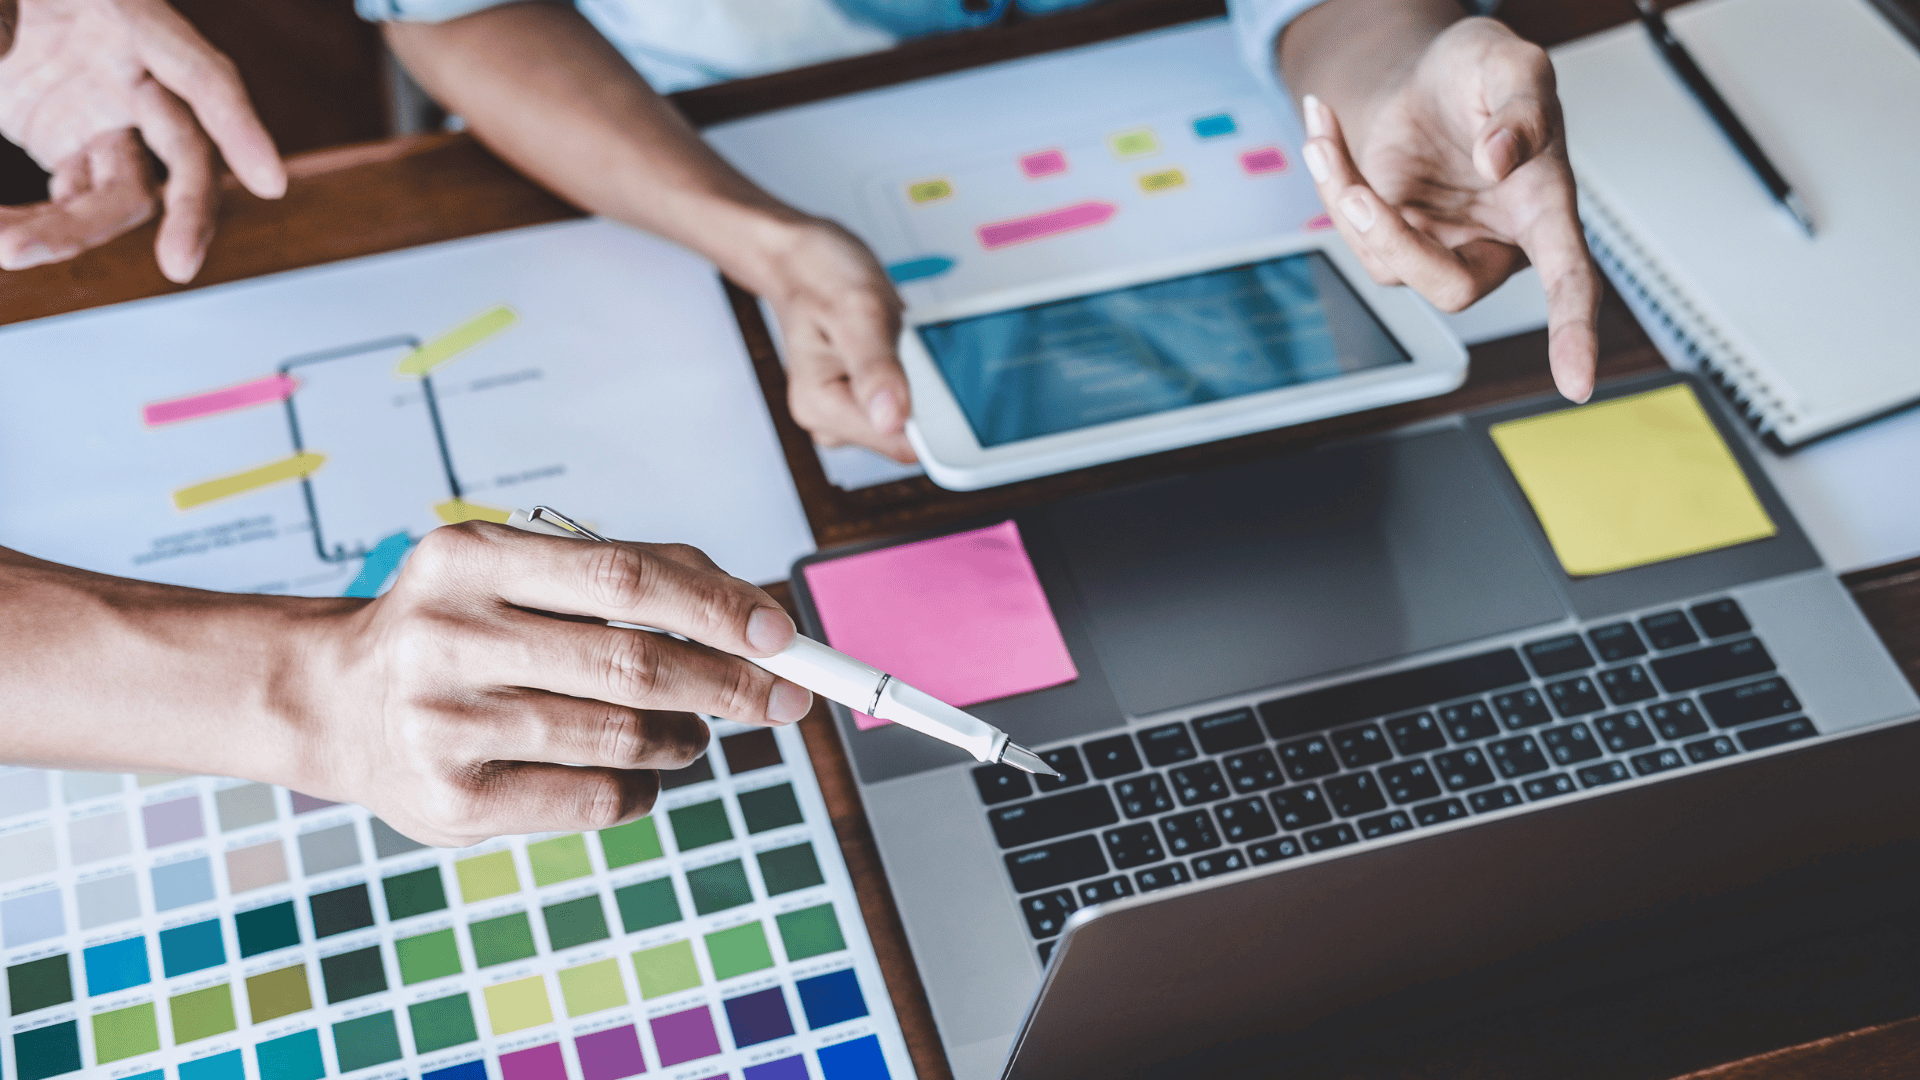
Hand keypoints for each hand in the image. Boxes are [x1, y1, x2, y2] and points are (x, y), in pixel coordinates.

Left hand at [0, 0, 284, 281]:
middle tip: (178, 266)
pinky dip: (33, 223)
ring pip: (123, 196)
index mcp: (130, 19)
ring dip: (68, 232)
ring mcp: (104, 114)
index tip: (270, 183)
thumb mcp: (5, 0)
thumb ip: (6, 20)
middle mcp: (132, 75)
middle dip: (188, 215)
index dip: (241, 129)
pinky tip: (2, 230)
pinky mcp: (70, 144)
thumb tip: (2, 48)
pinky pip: (68, 200)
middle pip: (187, 156)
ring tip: (8, 247)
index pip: (202, 77)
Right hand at [297, 524, 813, 845]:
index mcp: (468, 558)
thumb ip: (632, 576)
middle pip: (633, 664)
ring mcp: (444, 725)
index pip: (625, 578)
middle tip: (782, 696)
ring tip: (694, 732)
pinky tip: (640, 771)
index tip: (782, 634)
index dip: (718, 608)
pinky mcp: (453, 803)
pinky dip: (645, 787)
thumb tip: (758, 614)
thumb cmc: (460, 627)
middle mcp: (447, 637)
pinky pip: (597, 798)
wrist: (335, 701)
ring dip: (686, 737)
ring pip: (623, 736)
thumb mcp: (519, 572)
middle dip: (728, 682)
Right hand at [757, 217, 916, 462]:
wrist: (804, 261)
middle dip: (927, 392)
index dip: (934, 419)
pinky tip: (902, 343)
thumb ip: (875, 368)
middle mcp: (832, 420)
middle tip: (909, 343)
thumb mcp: (855, 310)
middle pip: (910, 433)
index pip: (898, 443)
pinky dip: (918, 372)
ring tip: (899, 338)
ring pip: (914, 417)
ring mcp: (849, 412)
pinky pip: (910, 399)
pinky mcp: (866, 401)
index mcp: (821, 407)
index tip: (945, 381)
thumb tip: (892, 420)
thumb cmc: (820, 276)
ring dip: (923, 379)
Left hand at [1294, 17, 1599, 401]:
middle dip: (1396, 246)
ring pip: (1388, 264)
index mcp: (1544, 207)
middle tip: (1359, 194)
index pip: (1570, 280)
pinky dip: (1328, 183)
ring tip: (1323, 134)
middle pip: (1454, 288)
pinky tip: (1322, 132)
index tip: (1577, 384)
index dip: (1574, 332)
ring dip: (1343, 201)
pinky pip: (1354, 232)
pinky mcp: (1393, 235)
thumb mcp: (1514, 66)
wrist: (1432, 70)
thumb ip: (1522, 110)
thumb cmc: (1485, 76)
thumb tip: (1500, 162)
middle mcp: (1494, 240)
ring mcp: (1440, 244)